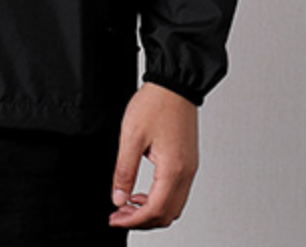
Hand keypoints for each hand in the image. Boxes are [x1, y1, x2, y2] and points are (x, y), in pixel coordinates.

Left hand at [108, 82, 199, 228]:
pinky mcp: (188, 162)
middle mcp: (186, 172)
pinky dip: (159, 200)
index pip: (155, 210)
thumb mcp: (131, 137)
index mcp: (173, 169)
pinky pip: (177, 193)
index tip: (115, 219)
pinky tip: (141, 193)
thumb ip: (124, 171)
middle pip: (167, 215)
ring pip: (174, 207)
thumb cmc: (156, 104)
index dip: (133, 220)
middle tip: (119, 215)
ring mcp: (190, 168)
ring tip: (127, 205)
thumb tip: (118, 197)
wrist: (175, 85)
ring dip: (151, 212)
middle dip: (142, 221)